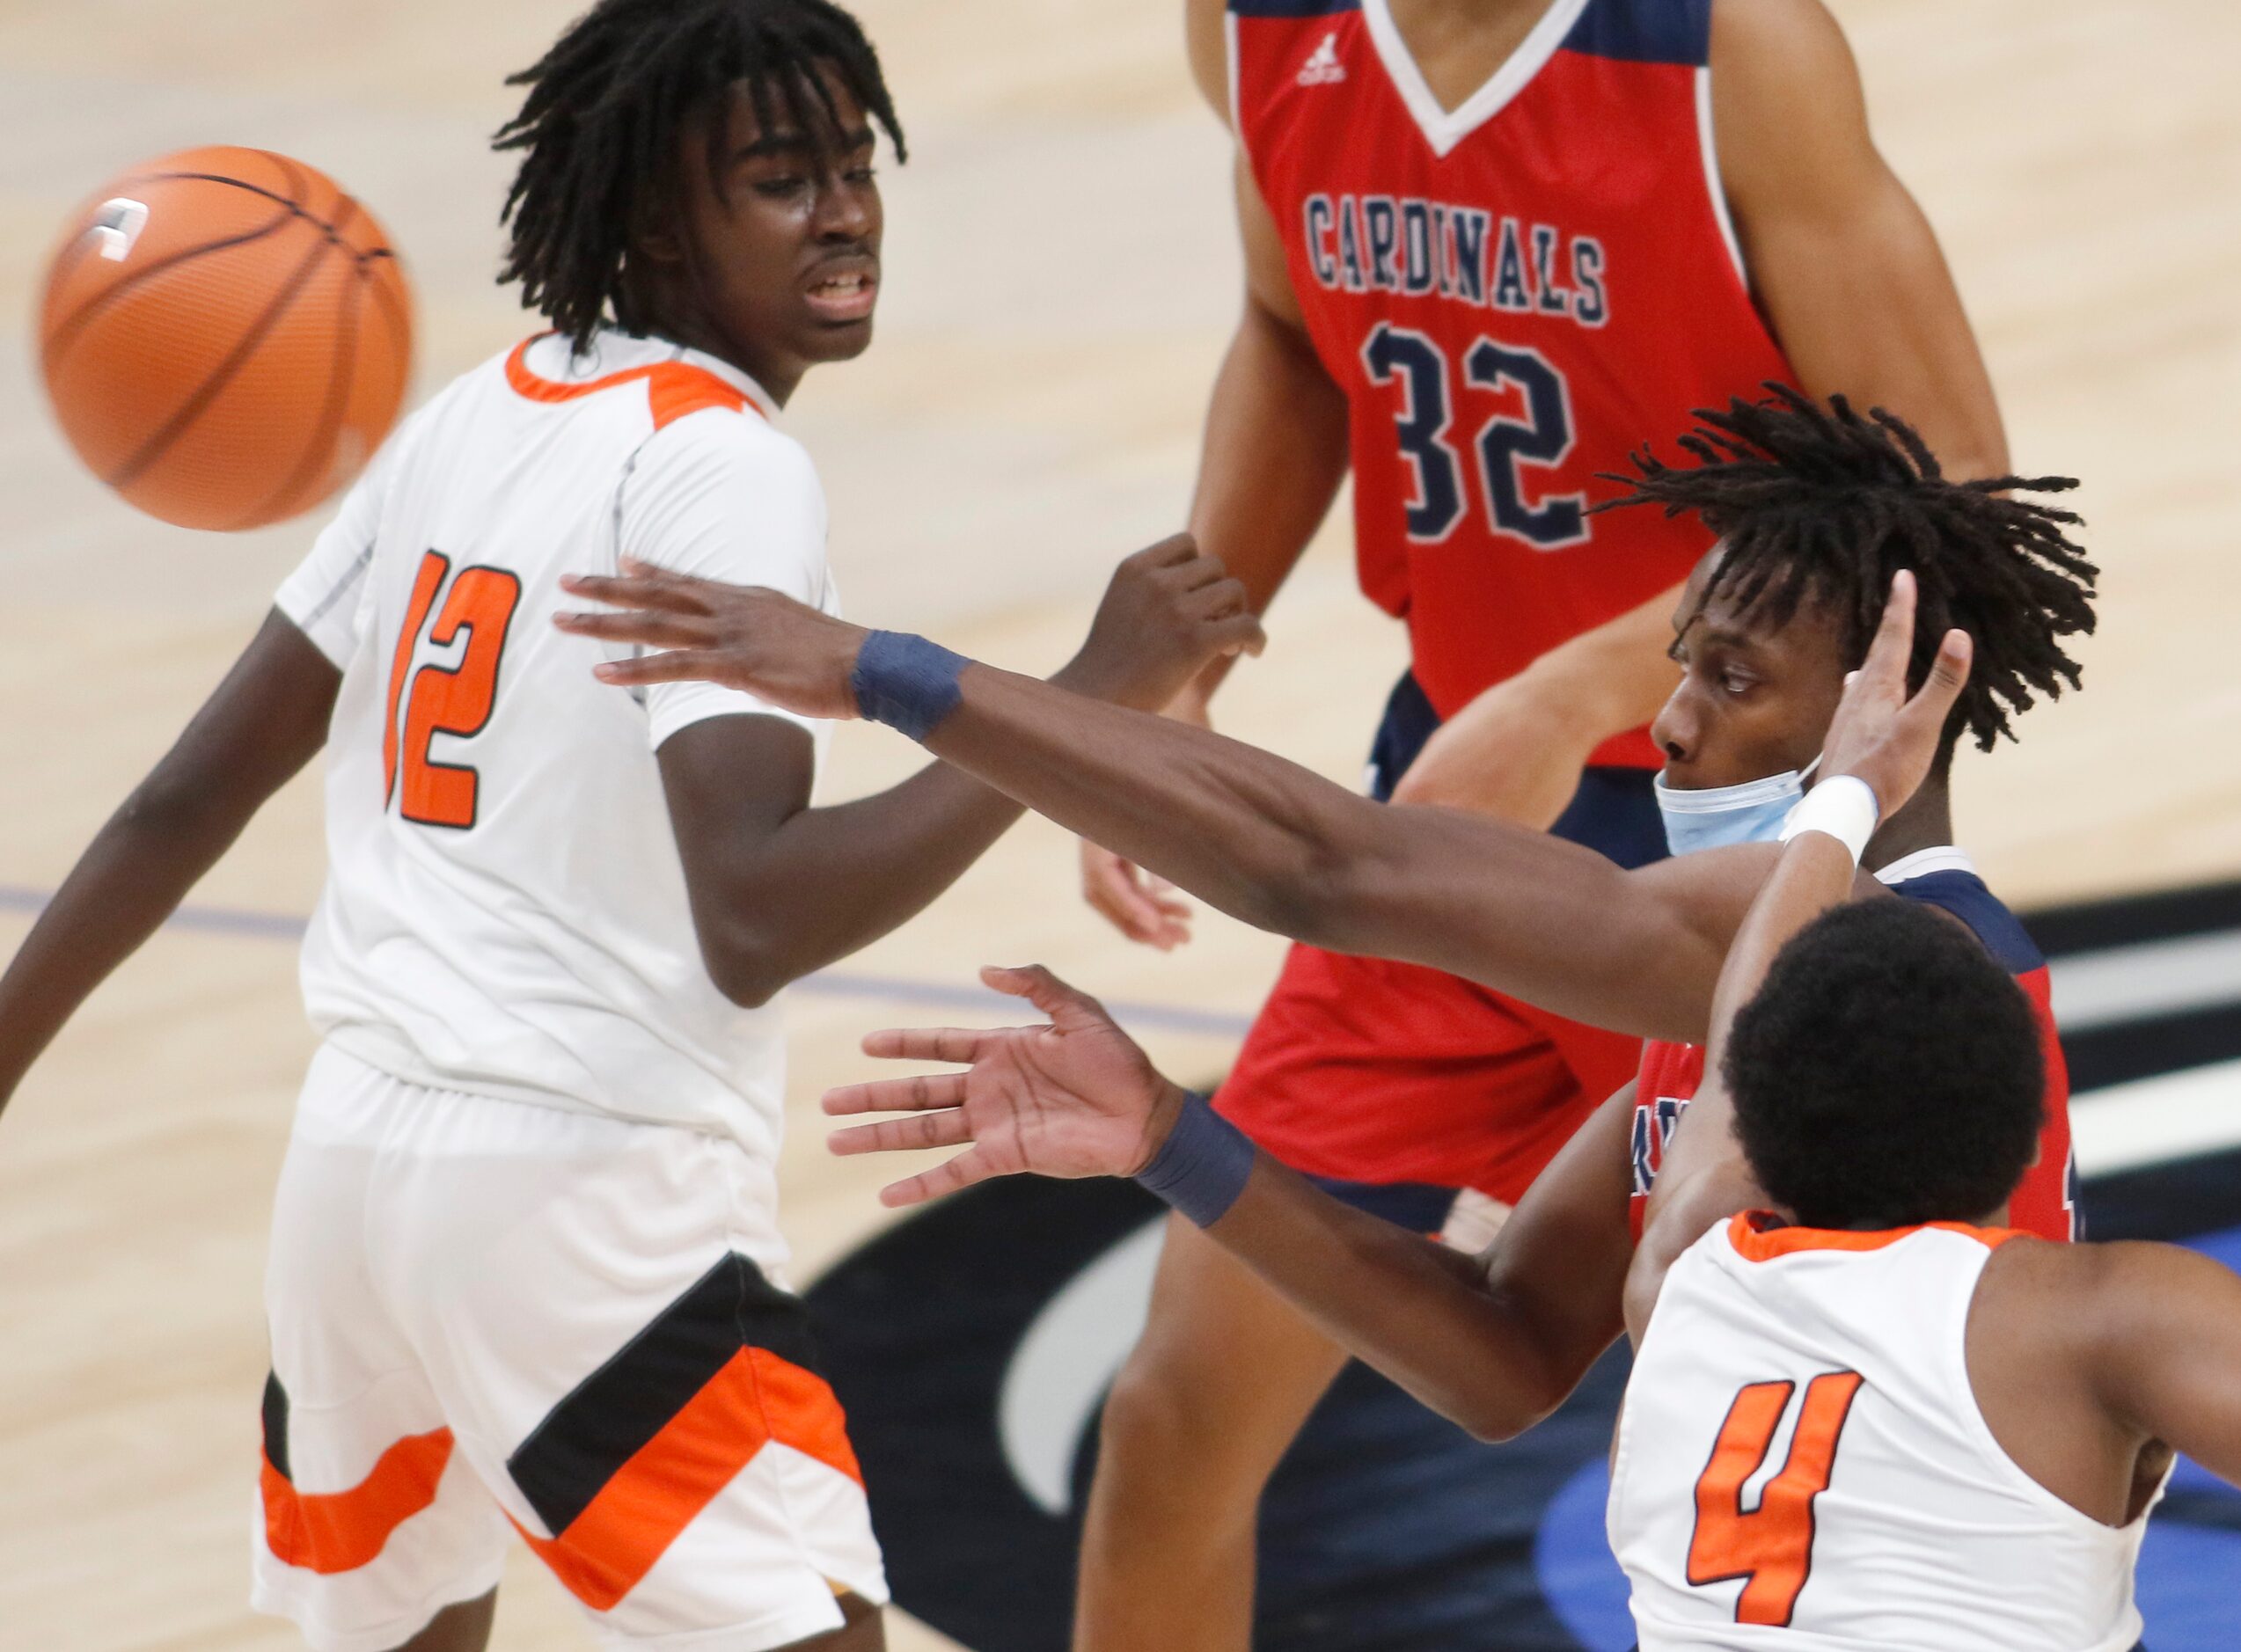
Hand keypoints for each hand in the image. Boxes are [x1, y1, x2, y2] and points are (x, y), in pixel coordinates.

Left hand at [554, 559, 870, 719]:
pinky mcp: (735, 665)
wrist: (871, 666)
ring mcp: (731, 634)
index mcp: (750, 600)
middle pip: (658, 594)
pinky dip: (634, 668)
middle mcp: (733, 609)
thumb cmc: (843, 660)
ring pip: (654, 624)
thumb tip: (755, 653)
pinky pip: (673, 666)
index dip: (653, 572)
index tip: (623, 562)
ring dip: (604, 623)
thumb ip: (768, 636)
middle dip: (608, 589)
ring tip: (563, 622)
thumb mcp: (799, 637)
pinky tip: (601, 672)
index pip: (691, 582)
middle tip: (567, 583)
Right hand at [822, 964, 1188, 1206]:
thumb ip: (1035, 984)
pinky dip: (920, 1185)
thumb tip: (984, 971)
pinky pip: (953, 1172)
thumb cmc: (1118, 1061)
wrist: (1146, 1115)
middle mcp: (988, 1088)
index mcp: (1001, 1049)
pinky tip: (886, 1195)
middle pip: (917, 1091)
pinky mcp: (1006, 1157)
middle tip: (826, 1100)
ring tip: (836, 1142)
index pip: (938, 1044)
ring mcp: (992, 1124)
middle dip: (872, 1095)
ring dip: (879, 1137)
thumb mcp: (1079, 1011)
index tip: (865, 1045)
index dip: (903, 1043)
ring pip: (922, 1131)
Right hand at [1053, 535, 1265, 711]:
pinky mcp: (1195, 641)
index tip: (1195, 596)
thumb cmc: (1109, 663)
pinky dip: (1257, 638)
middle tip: (1211, 626)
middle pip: (1215, 566)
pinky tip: (1253, 652)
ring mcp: (1176, 610)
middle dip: (1218, 593)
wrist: (1093, 702)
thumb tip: (1211, 588)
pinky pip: (1248, 624)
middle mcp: (1155, 582)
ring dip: (1236, 614)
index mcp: (1134, 569)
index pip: (1187, 543)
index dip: (1199, 568)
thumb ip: (1154, 588)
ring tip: (1224, 644)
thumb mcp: (1122, 606)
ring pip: (1235, 590)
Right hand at [1079, 677, 1212, 948]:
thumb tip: (1170, 887)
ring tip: (1185, 934)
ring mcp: (1112, 827)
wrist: (1174, 693)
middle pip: (1107, 894)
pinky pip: (1132, 875)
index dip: (1126, 909)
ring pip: (1120, 890)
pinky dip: (1153, 896)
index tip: (1155, 930)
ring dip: (1148, 916)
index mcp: (1101, 812)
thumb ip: (1179, 815)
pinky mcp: (1130, 827)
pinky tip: (1182, 907)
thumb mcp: (1183, 761)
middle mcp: (1100, 823)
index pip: (1098, 879)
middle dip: (1139, 924)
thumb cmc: (1178, 720)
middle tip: (1178, 943)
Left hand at [1817, 569, 1971, 815]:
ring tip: (1884, 640)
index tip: (1903, 575)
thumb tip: (1960, 635)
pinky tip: (1856, 687)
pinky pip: (1859, 696)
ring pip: (1867, 674)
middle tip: (1898, 598)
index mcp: (1878, 687)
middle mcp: (1859, 695)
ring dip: (1880, 653)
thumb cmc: (1884, 769)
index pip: (1893, 636)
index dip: (1901, 606)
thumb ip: (1941, 682)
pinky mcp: (1846, 735)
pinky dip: (1868, 681)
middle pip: (1879, 652)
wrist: (1841, 808)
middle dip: (1892, 624)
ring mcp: (1849, 715)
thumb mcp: (1922, 725)